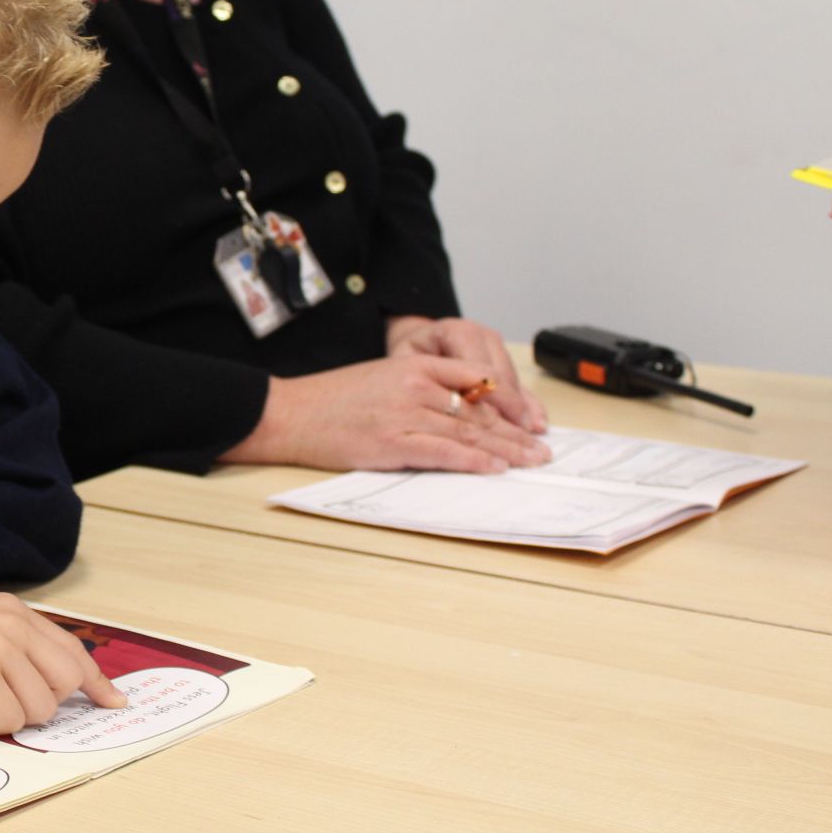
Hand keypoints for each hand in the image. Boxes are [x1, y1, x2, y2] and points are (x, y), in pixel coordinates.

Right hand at [0, 594, 126, 736]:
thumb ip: (17, 651)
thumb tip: (58, 688)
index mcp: (15, 611)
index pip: (72, 650)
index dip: (96, 681)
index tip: (114, 701)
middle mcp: (12, 622)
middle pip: (65, 683)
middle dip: (39, 705)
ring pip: (39, 709)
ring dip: (6, 717)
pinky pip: (8, 721)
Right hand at [219, 354, 551, 473]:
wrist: (289, 413)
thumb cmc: (329, 401)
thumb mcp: (379, 378)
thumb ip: (417, 388)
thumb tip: (456, 411)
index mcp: (412, 365)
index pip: (474, 380)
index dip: (507, 403)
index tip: (527, 420)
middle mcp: (413, 385)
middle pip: (478, 410)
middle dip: (515, 432)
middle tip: (542, 448)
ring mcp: (404, 414)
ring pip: (468, 432)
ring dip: (505, 449)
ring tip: (530, 461)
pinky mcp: (392, 443)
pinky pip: (444, 452)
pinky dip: (473, 460)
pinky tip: (495, 467)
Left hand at [385, 315, 547, 433]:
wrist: (415, 341)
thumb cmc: (407, 358)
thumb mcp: (406, 367)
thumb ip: (430, 385)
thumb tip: (456, 412)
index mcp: (455, 331)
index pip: (477, 370)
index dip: (486, 401)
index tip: (489, 429)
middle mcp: (481, 335)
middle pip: (499, 377)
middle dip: (508, 411)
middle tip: (513, 442)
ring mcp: (495, 346)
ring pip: (513, 382)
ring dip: (520, 412)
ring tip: (526, 441)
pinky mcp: (504, 359)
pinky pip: (519, 384)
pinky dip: (528, 406)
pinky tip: (537, 425)